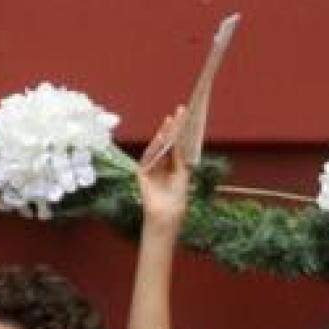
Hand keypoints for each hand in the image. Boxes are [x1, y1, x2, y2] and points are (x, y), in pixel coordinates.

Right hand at [136, 106, 190, 232]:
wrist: (167, 215)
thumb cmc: (177, 199)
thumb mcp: (182, 175)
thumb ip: (180, 159)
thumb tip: (179, 142)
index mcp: (171, 164)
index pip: (175, 144)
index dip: (180, 131)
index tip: (185, 117)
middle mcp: (161, 163)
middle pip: (166, 142)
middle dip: (172, 128)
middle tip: (179, 112)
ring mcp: (151, 167)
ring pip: (157, 147)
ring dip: (164, 134)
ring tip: (170, 122)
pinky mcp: (142, 172)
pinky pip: (149, 157)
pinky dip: (154, 148)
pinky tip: (161, 139)